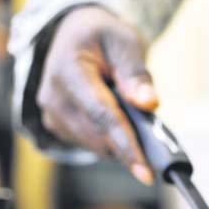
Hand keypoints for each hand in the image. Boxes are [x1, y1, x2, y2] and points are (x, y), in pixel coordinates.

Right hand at [38, 6, 157, 183]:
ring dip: (122, 141)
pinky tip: (118, 120)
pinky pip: (92, 144)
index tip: (147, 173)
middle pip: (100, 137)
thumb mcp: (125, 43)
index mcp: (68, 70)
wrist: (75, 35)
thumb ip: (137, 74)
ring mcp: (52, 114)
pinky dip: (111, 139)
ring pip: (97, 145)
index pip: (102, 116)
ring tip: (133, 116)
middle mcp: (53, 96)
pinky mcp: (57, 126)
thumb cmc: (103, 37)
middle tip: (157, 135)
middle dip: (132, 144)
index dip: (127, 147)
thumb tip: (149, 104)